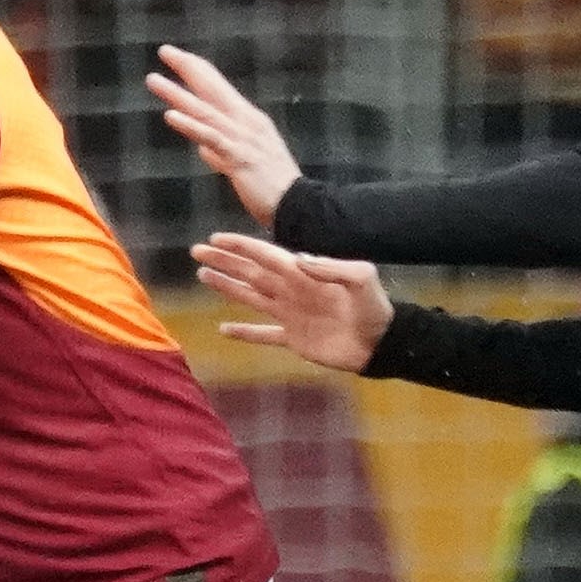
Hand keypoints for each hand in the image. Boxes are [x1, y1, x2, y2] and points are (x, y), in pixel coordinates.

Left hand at [146, 43, 302, 224]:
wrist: (298, 206)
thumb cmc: (272, 189)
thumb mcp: (244, 165)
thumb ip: (221, 154)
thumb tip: (202, 150)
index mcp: (249, 121)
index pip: (219, 88)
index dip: (198, 71)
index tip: (176, 56)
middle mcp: (247, 122)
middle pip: (212, 88)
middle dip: (188, 67)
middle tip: (165, 50)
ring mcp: (243, 138)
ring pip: (205, 111)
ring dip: (178, 94)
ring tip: (154, 80)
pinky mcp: (239, 157)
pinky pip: (211, 138)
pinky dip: (190, 126)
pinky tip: (170, 116)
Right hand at [192, 232, 392, 374]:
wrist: (382, 343)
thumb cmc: (375, 307)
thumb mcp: (360, 277)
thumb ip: (331, 267)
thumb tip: (298, 259)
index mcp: (303, 274)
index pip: (265, 255)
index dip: (240, 246)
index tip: (216, 238)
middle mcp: (292, 291)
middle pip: (250, 272)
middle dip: (224, 261)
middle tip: (197, 251)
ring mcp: (291, 314)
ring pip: (251, 297)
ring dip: (227, 287)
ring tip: (203, 275)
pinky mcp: (294, 339)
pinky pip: (263, 335)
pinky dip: (244, 333)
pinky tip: (224, 330)